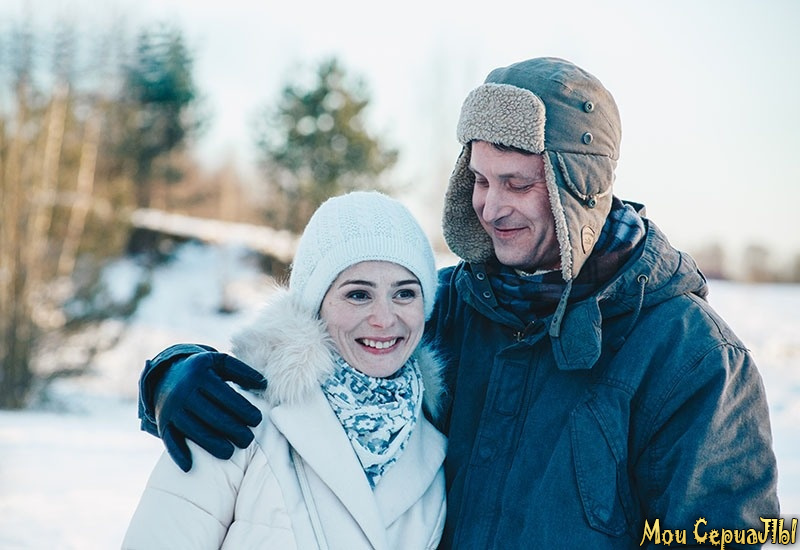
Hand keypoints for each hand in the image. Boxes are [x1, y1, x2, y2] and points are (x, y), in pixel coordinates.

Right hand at [152, 352, 266, 471]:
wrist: (165, 375)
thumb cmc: (203, 371)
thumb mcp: (220, 363)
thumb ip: (242, 371)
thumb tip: (263, 384)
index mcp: (200, 375)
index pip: (225, 395)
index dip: (243, 409)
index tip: (257, 420)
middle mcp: (183, 392)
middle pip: (211, 416)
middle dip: (232, 430)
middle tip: (248, 440)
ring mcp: (171, 409)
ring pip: (193, 431)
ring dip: (212, 445)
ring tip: (230, 453)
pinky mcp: (162, 422)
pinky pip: (169, 440)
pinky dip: (178, 454)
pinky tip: (189, 466)